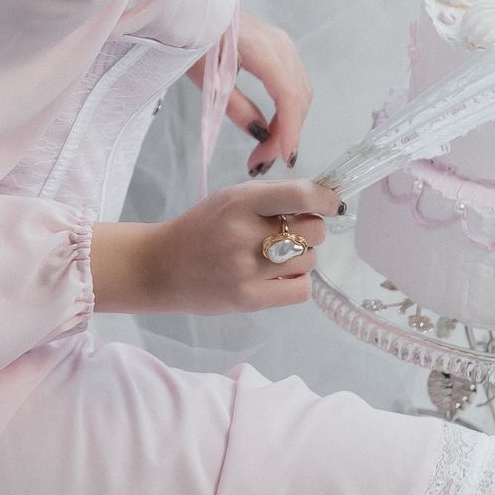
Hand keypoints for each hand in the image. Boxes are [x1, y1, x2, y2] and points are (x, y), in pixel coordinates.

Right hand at [147, 177, 345, 315]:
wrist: (162, 266)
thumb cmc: (203, 228)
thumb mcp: (231, 199)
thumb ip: (273, 197)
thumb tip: (322, 201)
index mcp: (240, 202)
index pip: (300, 195)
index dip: (326, 199)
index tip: (333, 204)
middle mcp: (244, 234)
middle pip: (313, 231)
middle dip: (312, 230)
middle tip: (293, 233)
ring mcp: (246, 269)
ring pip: (309, 261)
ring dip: (302, 257)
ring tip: (278, 257)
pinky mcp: (247, 299)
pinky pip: (300, 290)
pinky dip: (298, 282)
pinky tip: (281, 277)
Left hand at [187, 9, 312, 174]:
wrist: (191, 8)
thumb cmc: (192, 39)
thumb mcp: (207, 79)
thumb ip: (236, 107)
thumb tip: (262, 135)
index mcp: (261, 49)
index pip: (288, 96)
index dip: (290, 130)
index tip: (285, 159)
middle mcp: (280, 45)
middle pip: (298, 98)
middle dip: (285, 135)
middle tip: (260, 162)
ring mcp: (283, 44)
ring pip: (300, 93)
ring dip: (288, 125)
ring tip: (264, 151)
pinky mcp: (279, 48)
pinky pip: (293, 84)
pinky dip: (287, 110)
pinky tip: (271, 128)